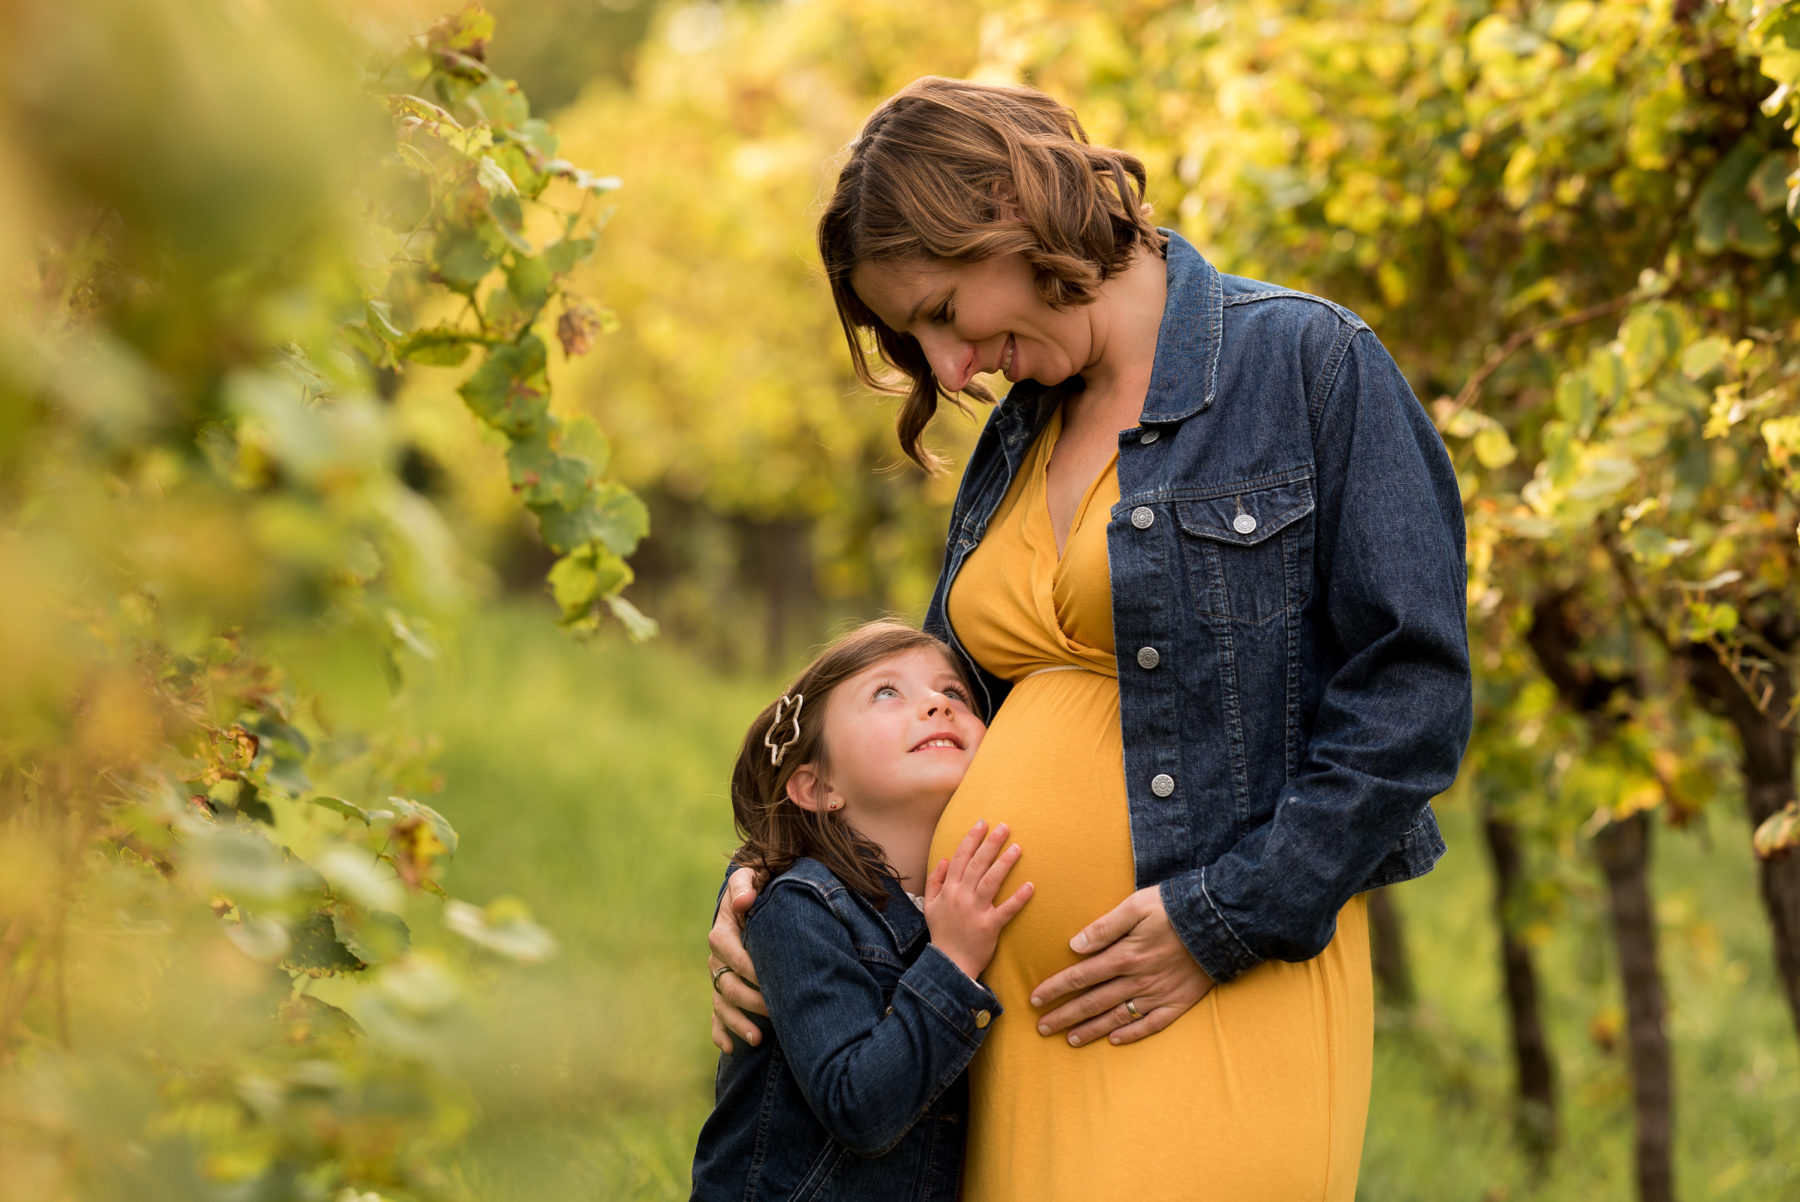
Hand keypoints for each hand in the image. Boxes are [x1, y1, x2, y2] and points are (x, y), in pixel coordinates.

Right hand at [709, 865, 768, 1052]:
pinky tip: (731, 1049)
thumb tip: (744, 901)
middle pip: (726, 983)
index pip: (726, 949)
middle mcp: (717, 958)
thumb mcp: (753, 875)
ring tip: (757, 1041)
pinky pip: (717, 1017)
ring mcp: (719, 977)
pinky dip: (721, 1034)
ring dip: (737, 1024)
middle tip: (775, 1013)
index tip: (767, 977)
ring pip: (722, 1005)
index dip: (745, 965)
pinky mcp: (724, 993)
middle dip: (749, 1000)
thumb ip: (746, 883)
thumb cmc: (760, 886)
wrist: (758, 898)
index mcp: (723, 930)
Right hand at [922, 819, 1033, 980]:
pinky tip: (1030, 885)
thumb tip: (944, 858)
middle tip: (1004, 827)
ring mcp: (975, 911)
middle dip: (990, 843)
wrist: (949, 965)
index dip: (971, 839)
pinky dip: (1018, 898)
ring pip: (991, 882)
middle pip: (977, 864)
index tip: (982, 823)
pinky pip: (1006, 910)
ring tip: (1017, 848)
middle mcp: (961, 897)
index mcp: (949, 890)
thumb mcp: (930, 905)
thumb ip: (935, 881)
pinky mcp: (990, 927)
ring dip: (1004, 863)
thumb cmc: (942, 933)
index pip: (960, 858)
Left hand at [1029, 885, 1213, 1046]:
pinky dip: (1132, 1034)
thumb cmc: (1174, 908)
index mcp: (1124, 956)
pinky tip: (1115, 1040)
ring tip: (1070, 1039)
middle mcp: (1138, 981)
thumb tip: (1075, 946)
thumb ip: (1104, 928)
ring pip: (1117, 1017)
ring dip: (1091, 1029)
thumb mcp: (1135, 906)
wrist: (1221, 922)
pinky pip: (1151, 1025)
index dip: (1056, 989)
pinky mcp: (1179, 1002)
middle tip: (1042, 1028)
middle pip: (1093, 1002)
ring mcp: (1158, 995)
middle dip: (1065, 1016)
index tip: (1035, 999)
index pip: (1081, 977)